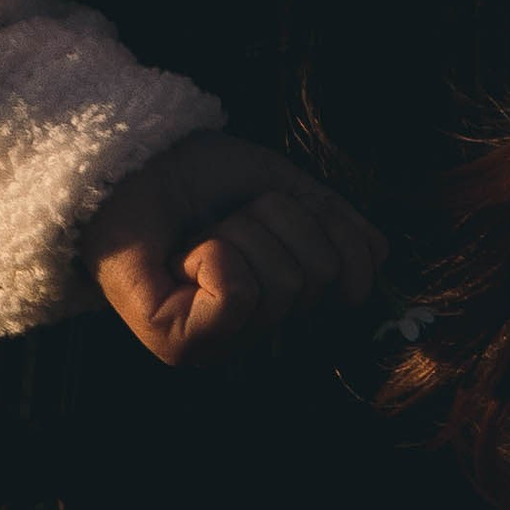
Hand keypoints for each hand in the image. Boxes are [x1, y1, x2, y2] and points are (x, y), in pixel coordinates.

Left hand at [81, 129, 387, 366]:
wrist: (127, 163)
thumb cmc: (197, 178)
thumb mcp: (281, 187)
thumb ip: (332, 220)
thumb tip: (381, 255)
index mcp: (283, 300)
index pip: (352, 279)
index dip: (324, 225)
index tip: (272, 205)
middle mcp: (255, 335)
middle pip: (316, 277)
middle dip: (274, 223)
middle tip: (226, 219)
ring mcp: (217, 346)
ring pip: (280, 283)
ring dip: (239, 232)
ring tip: (200, 236)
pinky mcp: (179, 345)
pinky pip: (237, 294)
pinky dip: (214, 255)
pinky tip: (185, 255)